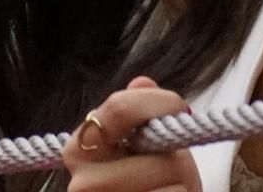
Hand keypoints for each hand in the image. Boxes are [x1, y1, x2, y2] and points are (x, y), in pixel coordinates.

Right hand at [61, 77, 201, 191]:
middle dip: (176, 164)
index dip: (160, 103)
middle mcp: (83, 183)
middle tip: (168, 174)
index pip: (119, 108)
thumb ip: (141, 114)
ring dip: (180, 188)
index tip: (182, 109)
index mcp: (81, 148)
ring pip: (171, 186)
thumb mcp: (147, 146)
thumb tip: (142, 81)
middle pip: (158, 159)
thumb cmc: (151, 182)